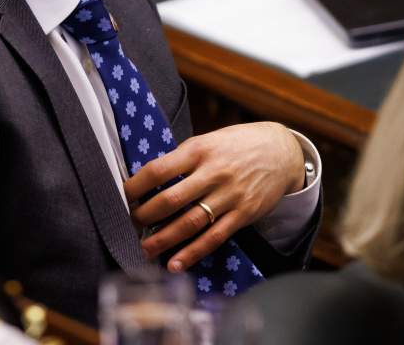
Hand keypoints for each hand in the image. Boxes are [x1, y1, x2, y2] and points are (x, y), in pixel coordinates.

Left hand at [125, 122, 303, 271]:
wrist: (282, 151)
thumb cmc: (237, 144)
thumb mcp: (208, 141)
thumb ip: (182, 159)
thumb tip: (149, 179)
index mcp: (198, 150)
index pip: (158, 170)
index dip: (135, 186)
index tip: (122, 196)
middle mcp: (212, 173)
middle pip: (170, 200)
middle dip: (144, 216)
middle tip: (129, 224)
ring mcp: (229, 196)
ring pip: (190, 222)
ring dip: (164, 239)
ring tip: (144, 249)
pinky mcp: (243, 214)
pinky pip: (214, 238)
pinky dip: (193, 253)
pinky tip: (175, 264)